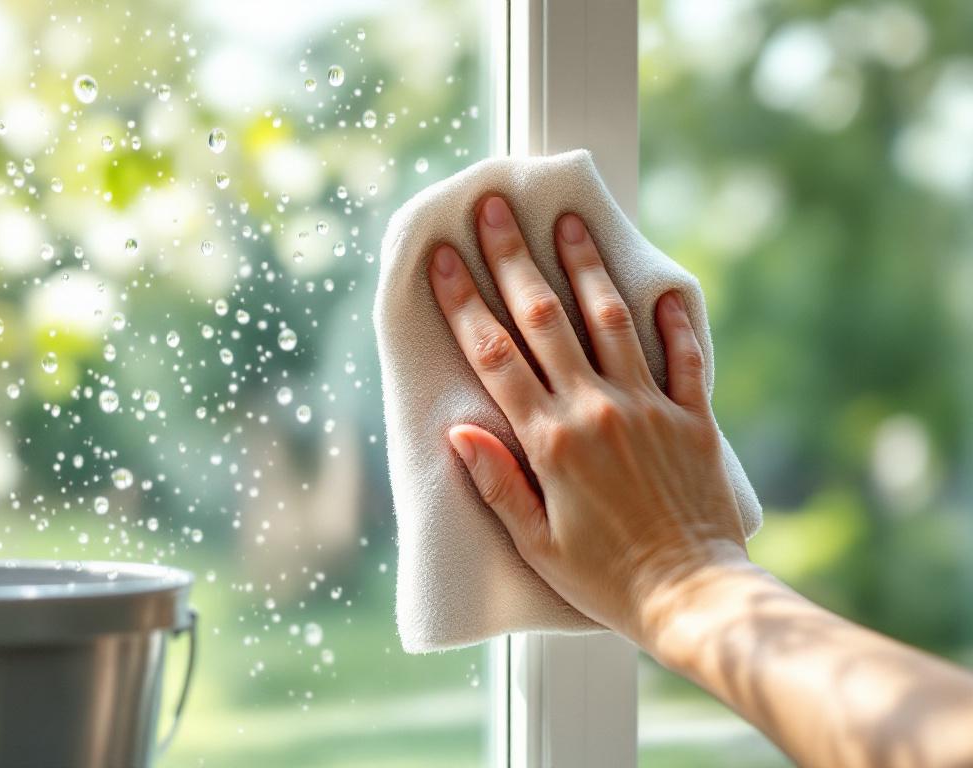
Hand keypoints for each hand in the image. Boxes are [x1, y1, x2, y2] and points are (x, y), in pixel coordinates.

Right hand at [428, 196, 750, 646]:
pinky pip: (685, 356)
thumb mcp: (535, 542)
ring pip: (611, 320)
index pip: (496, 355)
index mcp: (550, 440)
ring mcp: (648, 407)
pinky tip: (662, 286)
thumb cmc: (604, 579)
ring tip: (569, 222)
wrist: (693, 597)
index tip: (443, 258)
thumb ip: (496, 482)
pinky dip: (675, 320)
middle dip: (515, 259)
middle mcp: (597, 409)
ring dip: (585, 267)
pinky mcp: (693, 418)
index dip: (464, 302)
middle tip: (495, 208)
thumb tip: (457, 430)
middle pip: (546, 318)